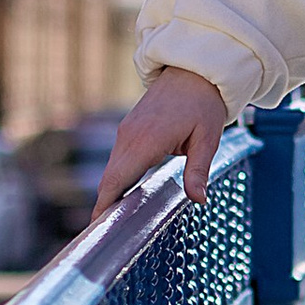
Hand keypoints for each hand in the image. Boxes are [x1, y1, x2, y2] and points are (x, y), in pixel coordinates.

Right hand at [91, 67, 228, 217]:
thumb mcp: (208, 138)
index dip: (104, 205)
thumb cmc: (204, 103)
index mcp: (145, 140)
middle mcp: (128, 136)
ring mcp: (126, 131)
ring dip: (110, 193)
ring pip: (112, 169)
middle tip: (102, 235)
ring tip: (111, 221)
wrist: (194, 69)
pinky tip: (124, 196)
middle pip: (109, 179)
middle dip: (104, 205)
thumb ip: (198, 171)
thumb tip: (199, 200)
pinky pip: (118, 159)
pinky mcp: (130, 128)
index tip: (97, 228)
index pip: (116, 180)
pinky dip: (117, 179)